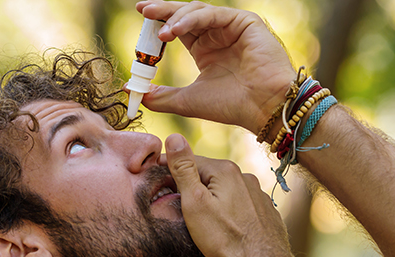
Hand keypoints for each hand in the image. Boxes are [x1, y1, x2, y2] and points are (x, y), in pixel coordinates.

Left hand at [136, 0, 295, 132]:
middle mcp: (218, 35)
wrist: (263, 109)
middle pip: (185, 15)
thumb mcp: (187, 101)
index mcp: (206, 49)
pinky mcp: (245, 21)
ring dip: (175, 18)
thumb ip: (161, 96)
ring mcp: (232, 26)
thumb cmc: (231, 106)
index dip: (158, 23)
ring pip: (198, 11)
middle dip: (162, 11)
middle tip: (142, 10)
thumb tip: (132, 92)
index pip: (177, 29)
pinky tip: (175, 30)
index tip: (141, 18)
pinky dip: (191, 20)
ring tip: (161, 33)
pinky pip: (213, 14)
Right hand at [163, 133, 291, 256]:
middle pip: (208, 175)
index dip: (170, 169)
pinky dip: (227, 210)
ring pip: (224, 190)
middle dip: (191, 185)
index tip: (155, 177)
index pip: (189, 161)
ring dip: (210, 198)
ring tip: (198, 217)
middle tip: (173, 201)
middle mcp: (244, 176)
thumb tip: (173, 137)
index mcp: (225, 170)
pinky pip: (239, 204)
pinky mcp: (264, 211)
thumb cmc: (225, 237)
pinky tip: (222, 225)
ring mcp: (257, 194)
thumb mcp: (195, 203)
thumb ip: (183, 169)